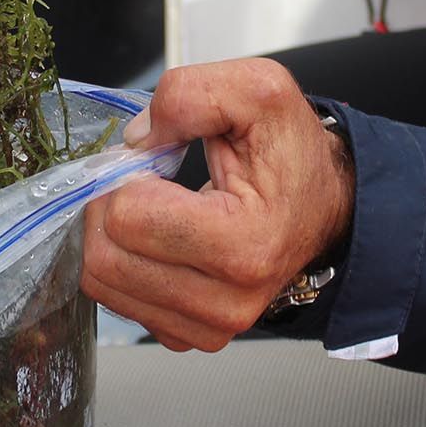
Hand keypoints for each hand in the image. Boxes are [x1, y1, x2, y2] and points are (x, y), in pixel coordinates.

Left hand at [81, 60, 353, 351]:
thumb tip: (136, 139)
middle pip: (104, 259)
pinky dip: (124, 266)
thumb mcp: (259, 91)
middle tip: (140, 183)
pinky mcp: (192, 335)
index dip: (124, 176)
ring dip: (109, 238)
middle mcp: (228, 300)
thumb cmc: (292, 153)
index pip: (127, 217)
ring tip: (149, 209)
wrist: (323, 204)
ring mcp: (210, 326)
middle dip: (106, 208)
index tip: (153, 161)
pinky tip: (156, 240)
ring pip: (102, 285)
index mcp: (245, 243)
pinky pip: (119, 303)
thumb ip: (190, 95)